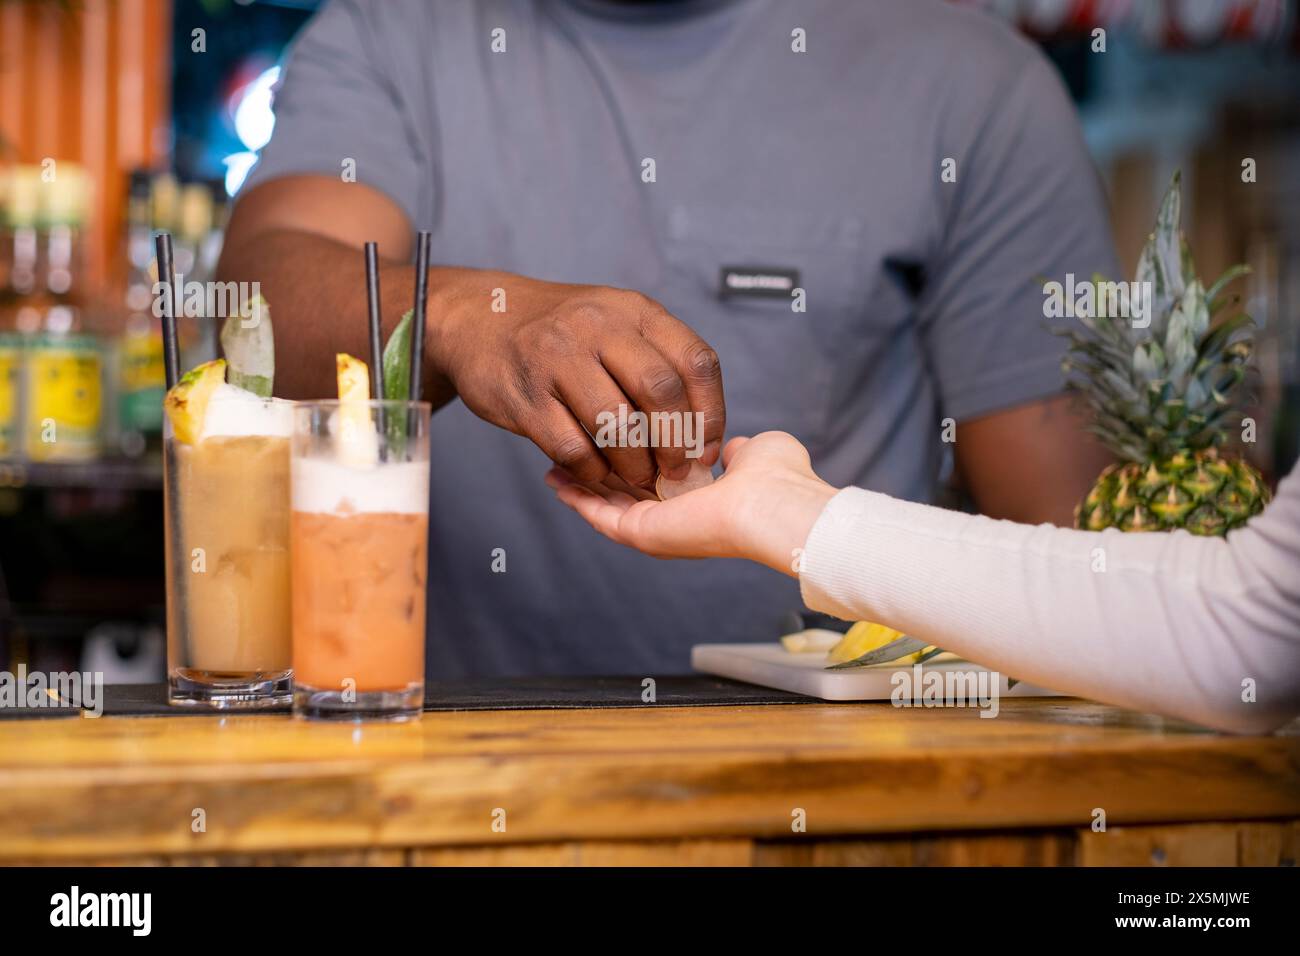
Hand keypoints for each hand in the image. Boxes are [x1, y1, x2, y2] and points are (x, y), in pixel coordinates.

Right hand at [431, 273, 725, 490]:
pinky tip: (597, 472)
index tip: (707, 449)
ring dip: (636, 465)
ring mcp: (558, 360)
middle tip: (675, 471)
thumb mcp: (617, 322)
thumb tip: (701, 433)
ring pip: (617, 425)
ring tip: (639, 477)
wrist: (482, 317)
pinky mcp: (525, 397)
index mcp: (634, 311)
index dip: (711, 413)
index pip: (695, 362)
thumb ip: (659, 361)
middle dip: (676, 444)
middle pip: (660, 392)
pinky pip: (573, 448)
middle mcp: (598, 328)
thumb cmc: (564, 332)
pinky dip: (592, 471)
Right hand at [545, 432, 838, 576]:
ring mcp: (656, 528)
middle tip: (568, 450)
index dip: (634, 453)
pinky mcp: (642, 533)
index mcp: (701, 499)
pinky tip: (555, 478)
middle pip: (624, 493)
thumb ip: (736, 448)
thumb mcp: (754, 449)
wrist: (777, 504)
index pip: (658, 475)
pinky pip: (599, 515)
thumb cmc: (779, 478)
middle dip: (596, 471)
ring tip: (550, 465)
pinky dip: (576, 497)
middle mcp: (675, 517)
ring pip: (605, 505)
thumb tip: (729, 444)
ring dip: (577, 484)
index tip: (615, 432)